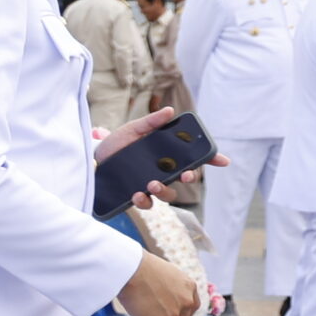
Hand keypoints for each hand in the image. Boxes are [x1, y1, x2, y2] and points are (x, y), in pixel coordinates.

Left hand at [95, 107, 226, 210]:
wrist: (92, 158)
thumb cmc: (116, 144)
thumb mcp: (133, 130)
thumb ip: (152, 122)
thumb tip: (170, 111)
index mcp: (166, 154)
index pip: (194, 157)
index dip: (210, 159)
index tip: (223, 160)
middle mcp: (163, 171)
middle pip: (186, 178)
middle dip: (191, 177)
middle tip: (186, 175)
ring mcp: (151, 185)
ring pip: (169, 194)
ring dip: (165, 190)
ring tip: (152, 183)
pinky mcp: (137, 196)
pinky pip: (147, 204)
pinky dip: (145, 201)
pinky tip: (137, 194)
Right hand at [118, 251, 199, 315]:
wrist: (130, 267)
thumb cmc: (140, 265)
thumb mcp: (165, 272)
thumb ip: (171, 286)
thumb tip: (161, 297)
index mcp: (189, 287)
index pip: (190, 308)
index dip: (177, 314)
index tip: (163, 313)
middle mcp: (186, 302)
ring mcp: (173, 314)